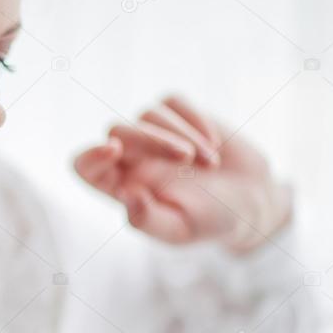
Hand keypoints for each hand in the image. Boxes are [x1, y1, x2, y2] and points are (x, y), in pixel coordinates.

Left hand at [73, 95, 291, 253]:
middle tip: (185, 159)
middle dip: (149, 140)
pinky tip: (215, 145)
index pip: (83, 165)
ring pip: (148, 115)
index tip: (112, 150)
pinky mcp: (179, 115)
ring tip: (210, 164)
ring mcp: (154, 132)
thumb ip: (146, 219)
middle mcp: (130, 156)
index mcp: (119, 185)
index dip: (90, 156)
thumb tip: (124, 193)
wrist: (249, 202)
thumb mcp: (178, 230)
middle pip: (117, 131)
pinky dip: (194, 118)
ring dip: (181, 135)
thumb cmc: (206, 221)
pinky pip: (173, 102)